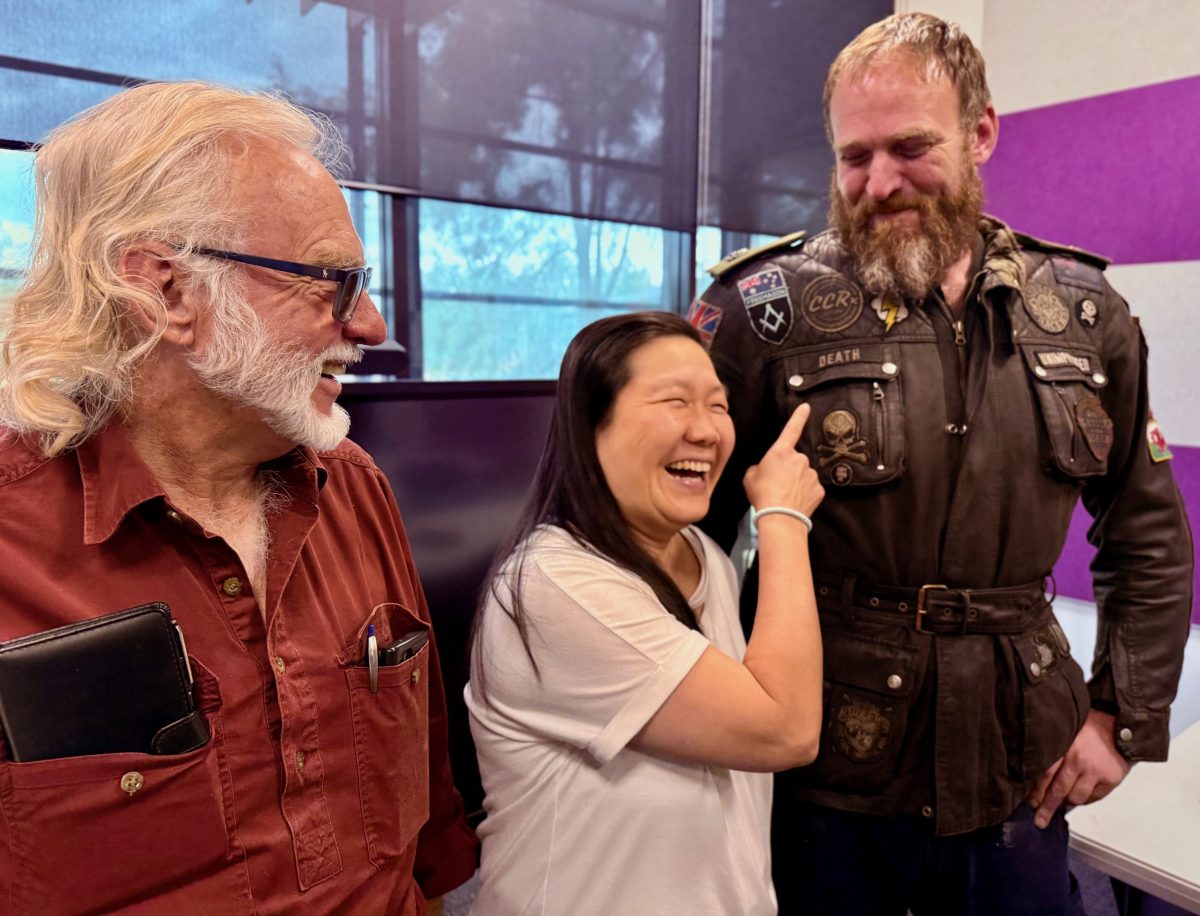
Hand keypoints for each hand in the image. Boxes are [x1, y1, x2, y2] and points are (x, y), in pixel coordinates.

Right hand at [743, 404, 823, 516]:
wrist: (780, 517)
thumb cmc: (762, 494)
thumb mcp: (749, 477)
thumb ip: (759, 468)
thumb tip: (765, 469)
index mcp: (781, 452)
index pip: (791, 430)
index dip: (799, 417)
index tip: (806, 407)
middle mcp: (799, 459)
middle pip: (794, 461)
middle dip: (788, 469)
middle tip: (776, 484)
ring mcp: (811, 474)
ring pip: (803, 475)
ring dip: (796, 482)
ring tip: (784, 496)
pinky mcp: (819, 489)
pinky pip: (810, 489)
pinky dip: (803, 494)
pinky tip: (795, 502)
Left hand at [1027, 709, 1131, 828]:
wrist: (1121, 726)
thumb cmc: (1090, 727)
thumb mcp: (1066, 732)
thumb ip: (1054, 750)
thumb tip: (1034, 773)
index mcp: (1063, 745)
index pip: (1045, 774)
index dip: (1036, 791)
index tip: (1031, 803)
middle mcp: (1078, 760)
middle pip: (1058, 790)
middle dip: (1047, 808)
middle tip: (1040, 820)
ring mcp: (1095, 771)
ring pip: (1076, 797)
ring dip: (1066, 803)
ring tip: (1060, 805)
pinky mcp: (1110, 779)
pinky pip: (1093, 798)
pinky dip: (1085, 800)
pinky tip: (1079, 798)